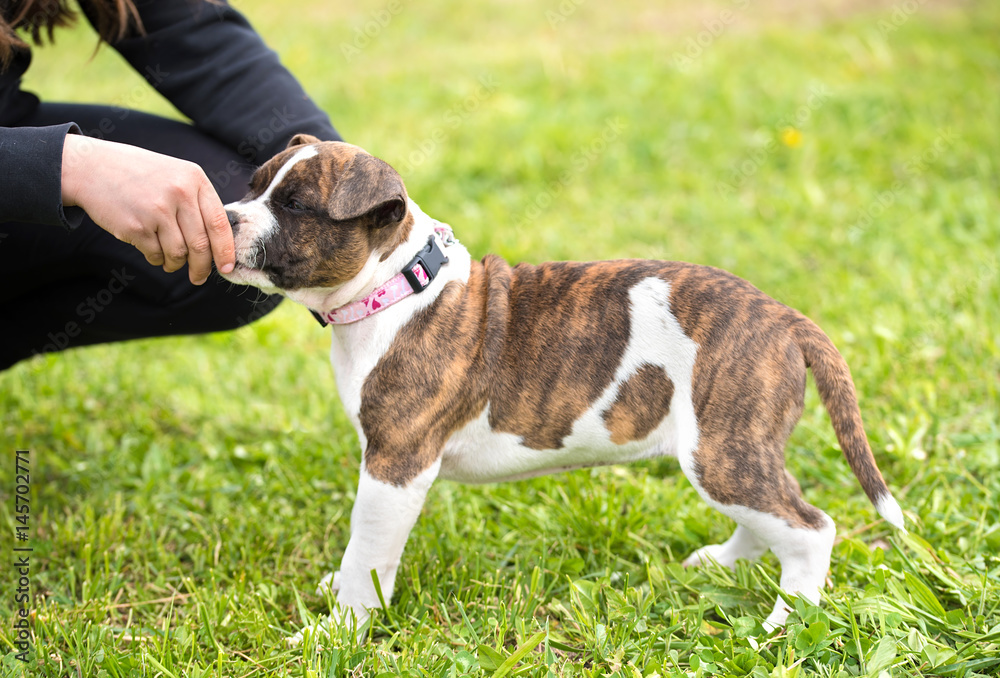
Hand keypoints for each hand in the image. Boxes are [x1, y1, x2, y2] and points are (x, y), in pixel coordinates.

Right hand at [61, 134, 234, 284]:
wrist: (91, 167)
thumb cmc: (141, 175)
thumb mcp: (176, 175)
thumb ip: (198, 202)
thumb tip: (221, 244)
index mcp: (194, 179)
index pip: (220, 224)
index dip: (226, 251)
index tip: (228, 268)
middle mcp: (179, 193)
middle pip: (201, 245)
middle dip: (202, 267)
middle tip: (199, 277)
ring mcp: (156, 210)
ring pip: (179, 254)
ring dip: (176, 264)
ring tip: (171, 262)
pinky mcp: (136, 226)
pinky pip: (156, 255)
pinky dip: (157, 259)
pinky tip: (152, 252)